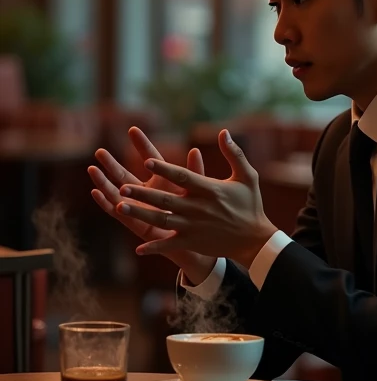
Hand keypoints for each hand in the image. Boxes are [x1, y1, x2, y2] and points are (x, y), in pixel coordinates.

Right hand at [88, 127, 216, 284]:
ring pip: (117, 192)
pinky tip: (96, 192)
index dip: (142, 144)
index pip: (150, 158)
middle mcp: (147, 192)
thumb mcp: (197, 192)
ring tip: (92, 169)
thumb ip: (195, 172)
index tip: (133, 129)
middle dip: (112, 163)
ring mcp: (140, 207)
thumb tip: (196, 150)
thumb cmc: (198, 214)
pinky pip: (117, 212)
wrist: (197, 241)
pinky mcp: (136, 222)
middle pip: (125, 175)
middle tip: (100, 151)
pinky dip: (106, 202)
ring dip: (104, 181)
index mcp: (162, 180)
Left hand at [117, 129, 277, 268]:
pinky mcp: (192, 242)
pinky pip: (169, 245)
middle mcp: (198, 208)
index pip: (182, 177)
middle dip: (142, 193)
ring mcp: (193, 227)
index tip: (147, 161)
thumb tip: (224, 132)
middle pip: (165, 199)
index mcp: (210, 190)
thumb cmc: (251, 204)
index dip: (164, 169)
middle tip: (123, 187)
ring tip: (119, 207)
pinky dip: (154, 247)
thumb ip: (234, 154)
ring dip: (140, 214)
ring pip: (161, 220)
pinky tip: (138, 249)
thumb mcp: (247, 176)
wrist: (254, 239)